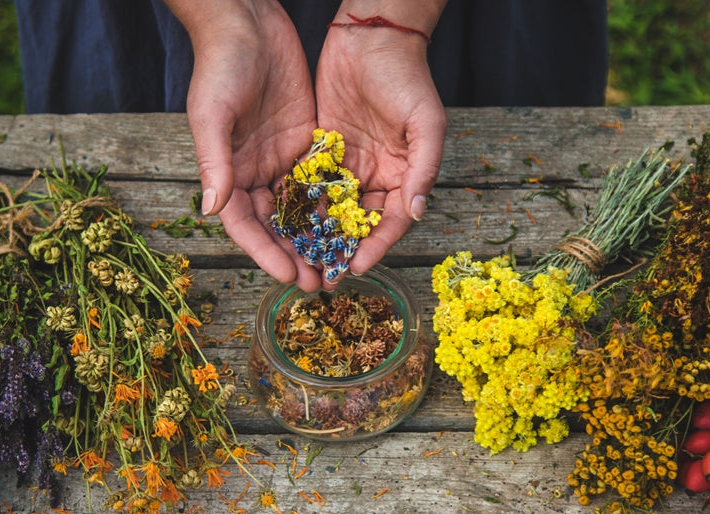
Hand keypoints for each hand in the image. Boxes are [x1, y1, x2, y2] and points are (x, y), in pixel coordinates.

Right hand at [167, 0, 322, 290]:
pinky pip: (320, 180)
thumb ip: (214, 163)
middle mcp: (253, 172)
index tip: (289, 275)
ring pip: (300, 209)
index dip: (265, 253)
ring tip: (338, 266)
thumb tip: (211, 209)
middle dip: (295, 255)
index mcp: (227, 172)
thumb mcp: (213, 114)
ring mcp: (281, 159)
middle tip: (320, 284)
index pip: (246, 225)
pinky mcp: (306, 142)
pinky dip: (332, 204)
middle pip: (275, 226)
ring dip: (317, 238)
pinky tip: (352, 226)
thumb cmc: (220, 66)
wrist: (247, 22)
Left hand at [314, 9, 446, 282]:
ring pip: (330, 211)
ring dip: (316, 238)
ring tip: (298, 264)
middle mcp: (374, 177)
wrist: (371, 37)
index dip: (374, 246)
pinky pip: (309, 185)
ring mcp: (346, 165)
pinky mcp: (320, 151)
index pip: (389, 222)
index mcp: (403, 176)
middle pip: (356, 224)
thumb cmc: (407, 77)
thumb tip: (417, 212)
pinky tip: (282, 228)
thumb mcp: (426, 123)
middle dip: (340, 252)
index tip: (355, 266)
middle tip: (322, 279)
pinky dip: (298, 207)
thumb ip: (423, 169)